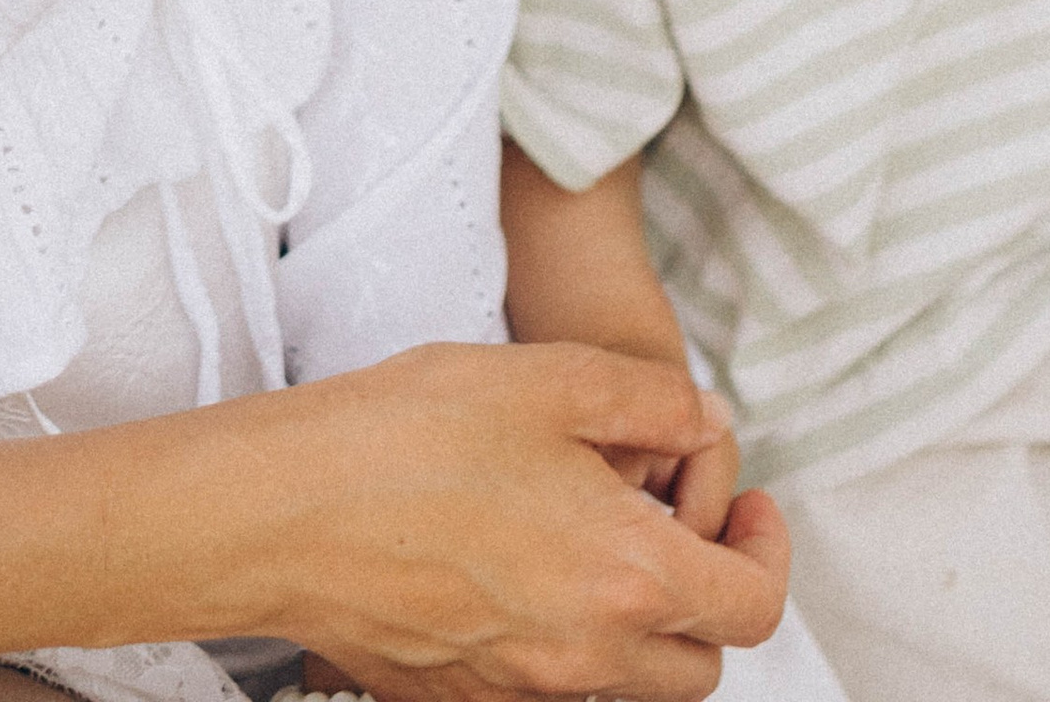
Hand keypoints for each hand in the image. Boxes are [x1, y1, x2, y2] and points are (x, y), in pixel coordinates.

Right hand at [260, 342, 787, 701]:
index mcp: (625, 580)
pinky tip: (527, 563)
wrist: (282, 511)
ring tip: (598, 535)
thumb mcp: (561, 378)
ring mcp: (513, 692)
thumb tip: (704, 424)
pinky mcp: (455, 699)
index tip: (744, 502)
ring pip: (624, 687)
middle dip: (708, 593)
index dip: (767, 549)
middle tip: (671, 516)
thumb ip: (659, 403)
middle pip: (700, 666)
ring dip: (640, 625)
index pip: (753, 608)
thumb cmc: (414, 435)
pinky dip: (566, 643)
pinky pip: (546, 691)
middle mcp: (580, 659)